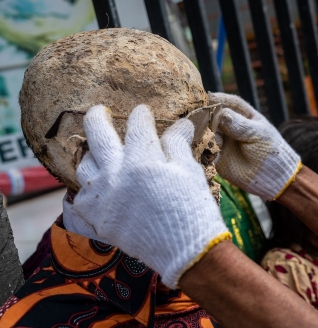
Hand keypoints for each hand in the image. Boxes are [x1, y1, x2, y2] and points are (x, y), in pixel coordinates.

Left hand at [66, 105, 230, 288]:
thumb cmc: (192, 208)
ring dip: (90, 153)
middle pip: (97, 135)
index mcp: (142, 160)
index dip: (141, 115)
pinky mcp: (98, 219)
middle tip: (99, 111)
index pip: (137, 126)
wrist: (185, 250)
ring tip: (98, 151)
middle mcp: (116, 174)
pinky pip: (80, 198)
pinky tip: (94, 185)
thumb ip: (178, 144)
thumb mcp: (190, 171)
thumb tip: (181, 123)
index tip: (143, 112)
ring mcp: (103, 198)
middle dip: (97, 117)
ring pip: (84, 165)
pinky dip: (85, 189)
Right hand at [209, 92, 301, 200]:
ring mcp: (223, 141)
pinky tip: (199, 147)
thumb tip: (221, 114)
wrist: (273, 178)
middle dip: (206, 116)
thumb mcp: (257, 134)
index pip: (229, 103)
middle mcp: (230, 126)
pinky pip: (205, 150)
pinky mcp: (216, 156)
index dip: (218, 99)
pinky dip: (200, 148)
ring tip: (200, 134)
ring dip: (202, 132)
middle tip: (199, 118)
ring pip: (207, 132)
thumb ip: (239, 125)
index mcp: (244, 115)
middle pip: (214, 116)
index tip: (207, 98)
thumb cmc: (270, 151)